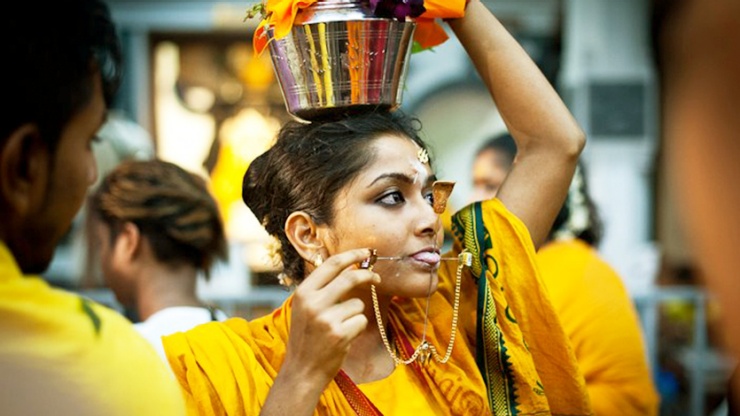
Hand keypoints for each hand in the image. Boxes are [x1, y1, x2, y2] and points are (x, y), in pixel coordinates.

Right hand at [281, 248, 380, 386]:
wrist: (302, 370)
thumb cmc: (307, 337)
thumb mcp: (305, 308)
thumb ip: (323, 288)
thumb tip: (351, 267)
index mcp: (303, 292)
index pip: (332, 264)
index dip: (353, 254)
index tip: (367, 252)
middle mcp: (313, 303)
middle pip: (350, 277)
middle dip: (368, 275)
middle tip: (377, 278)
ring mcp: (326, 319)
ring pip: (358, 303)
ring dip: (356, 314)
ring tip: (341, 327)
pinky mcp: (340, 334)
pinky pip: (361, 320)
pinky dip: (357, 328)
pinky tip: (343, 338)